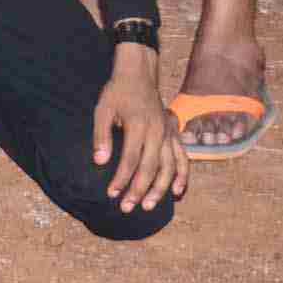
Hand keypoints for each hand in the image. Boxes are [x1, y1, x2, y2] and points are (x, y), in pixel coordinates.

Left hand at [92, 45, 187, 213]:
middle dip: (138, 190)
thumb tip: (99, 162)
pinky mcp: (174, 134)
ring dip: (159, 189)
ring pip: (169, 167)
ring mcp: (169, 134)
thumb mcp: (102, 109)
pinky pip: (183, 159)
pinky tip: (176, 192)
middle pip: (150, 168)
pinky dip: (182, 176)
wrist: (138, 75)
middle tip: (127, 207)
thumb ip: (101, 136)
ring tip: (147, 205)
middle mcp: (157, 132)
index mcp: (138, 125)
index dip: (121, 179)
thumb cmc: (117, 92)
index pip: (131, 160)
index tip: (112, 194)